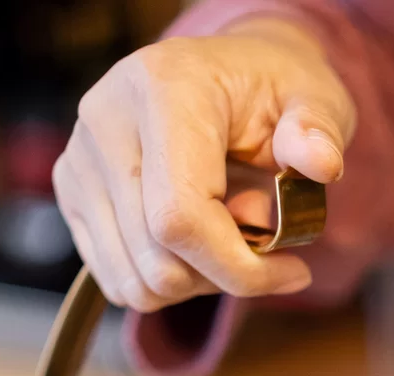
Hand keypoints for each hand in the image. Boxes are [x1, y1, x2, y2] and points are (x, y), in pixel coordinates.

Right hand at [53, 22, 352, 310]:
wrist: (225, 76)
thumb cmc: (272, 91)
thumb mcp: (316, 98)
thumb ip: (319, 131)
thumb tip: (322, 163)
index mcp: (163, 90)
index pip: (180, 216)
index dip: (238, 268)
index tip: (294, 271)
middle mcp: (105, 120)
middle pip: (156, 258)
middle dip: (223, 277)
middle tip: (266, 249)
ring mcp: (79, 158)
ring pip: (135, 279)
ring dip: (195, 282)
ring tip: (229, 238)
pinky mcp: (71, 190)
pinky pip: (116, 278)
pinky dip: (166, 280)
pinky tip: (196, 243)